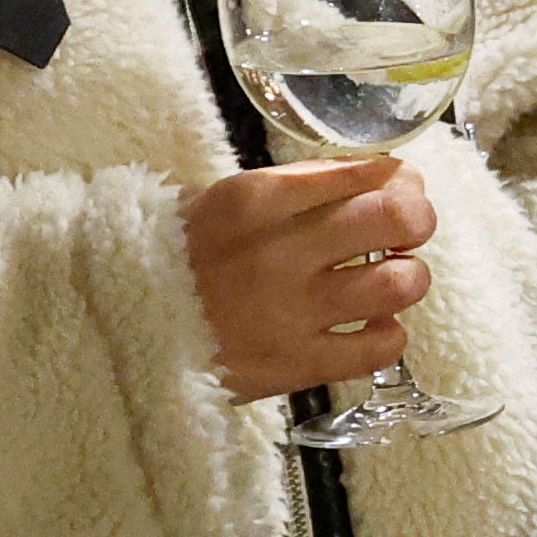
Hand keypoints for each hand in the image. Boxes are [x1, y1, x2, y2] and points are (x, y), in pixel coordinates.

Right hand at [189, 155, 433, 400]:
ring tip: (385, 280)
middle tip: (404, 234)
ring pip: (402, 283)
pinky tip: (367, 325)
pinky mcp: (293, 364)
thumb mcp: (232, 201)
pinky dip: (387, 334)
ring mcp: (288, 310)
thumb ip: (305, 186)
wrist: (120, 325)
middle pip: (399, 219)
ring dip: (407, 278)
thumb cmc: (185, 256)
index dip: (403, 181)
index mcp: (258, 197)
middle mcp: (279, 250)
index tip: (402, 190)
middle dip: (416, 221)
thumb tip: (388, 176)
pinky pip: (380, 347)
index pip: (369, 172)